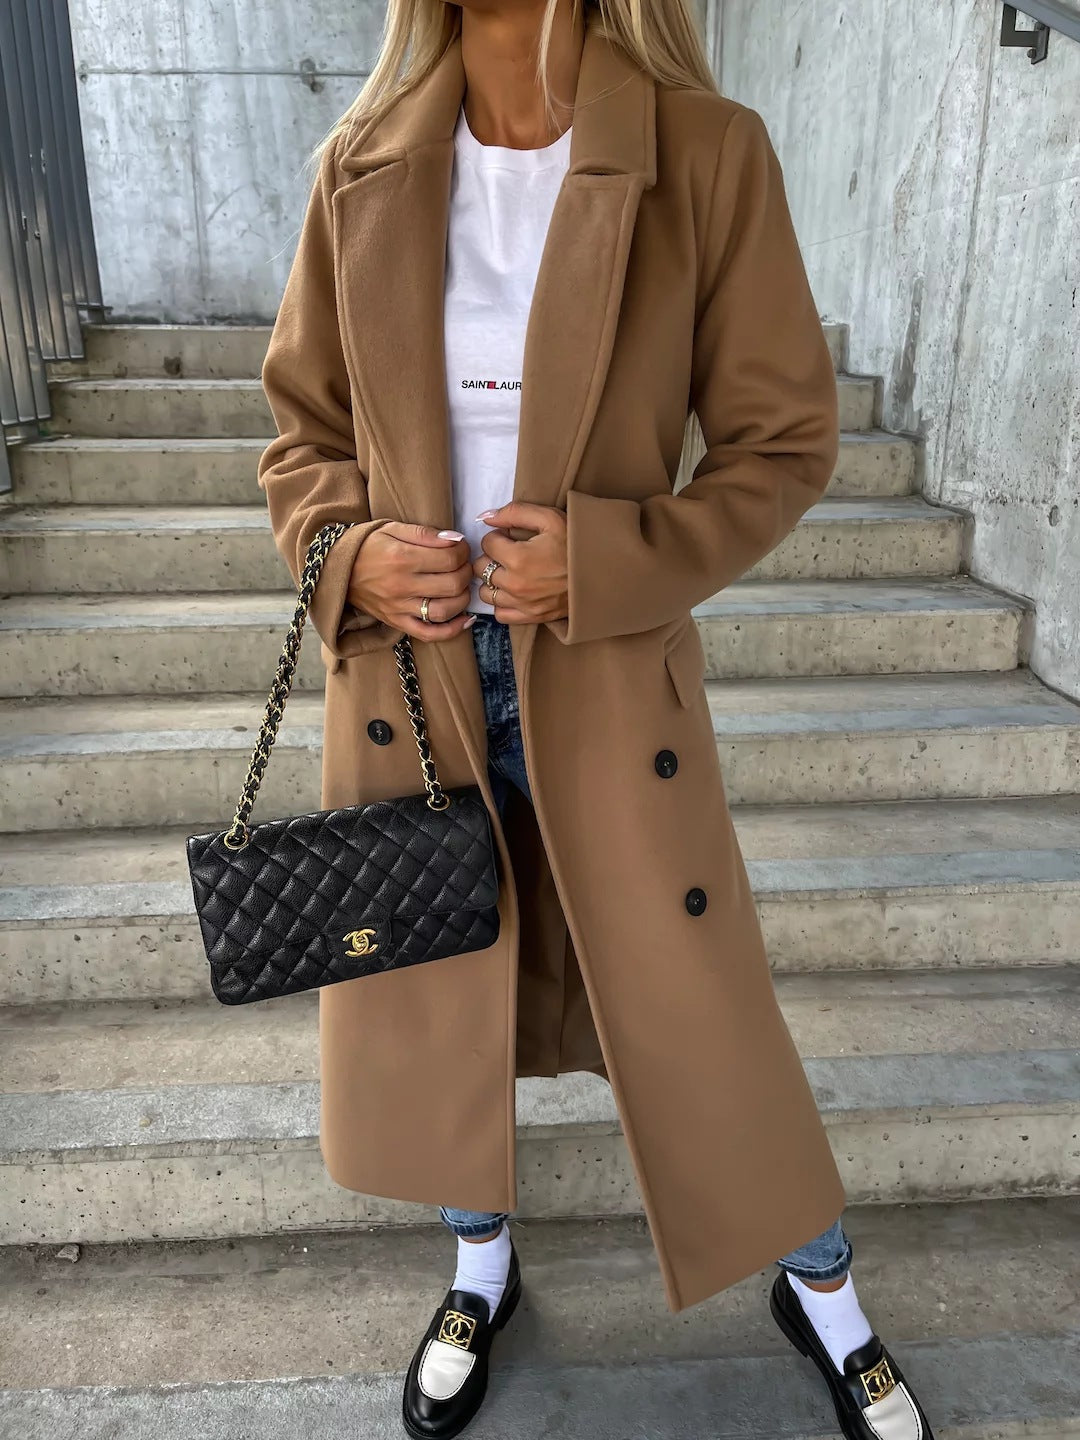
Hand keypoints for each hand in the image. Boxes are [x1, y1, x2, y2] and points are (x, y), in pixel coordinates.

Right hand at [347, 523, 473, 641]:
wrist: (337, 569)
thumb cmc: (367, 546)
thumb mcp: (392, 528)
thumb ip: (425, 533)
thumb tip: (456, 539)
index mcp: (402, 558)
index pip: (450, 558)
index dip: (464, 551)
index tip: (462, 547)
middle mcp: (402, 586)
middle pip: (452, 584)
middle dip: (466, 572)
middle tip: (464, 565)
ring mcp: (399, 608)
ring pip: (445, 610)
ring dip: (463, 598)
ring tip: (461, 587)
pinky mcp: (396, 623)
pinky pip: (429, 634)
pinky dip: (452, 630)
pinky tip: (465, 619)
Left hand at [472, 502, 568, 623]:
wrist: (601, 573)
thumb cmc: (577, 543)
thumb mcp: (550, 518)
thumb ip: (515, 512)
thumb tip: (485, 517)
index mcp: (518, 558)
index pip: (487, 543)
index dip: (498, 536)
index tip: (512, 537)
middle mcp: (515, 584)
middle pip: (481, 568)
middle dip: (492, 557)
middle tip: (509, 553)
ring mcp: (522, 604)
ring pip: (486, 592)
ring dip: (493, 581)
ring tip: (510, 572)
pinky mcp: (530, 617)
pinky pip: (500, 613)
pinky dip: (502, 603)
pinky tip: (513, 592)